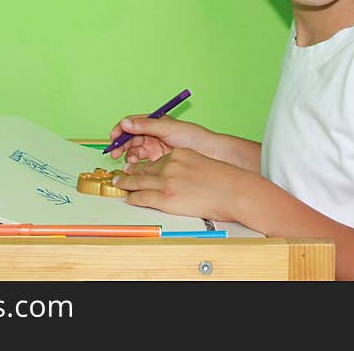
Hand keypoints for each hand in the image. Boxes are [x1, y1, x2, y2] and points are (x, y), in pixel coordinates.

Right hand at [107, 115, 213, 162]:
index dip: (121, 129)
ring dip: (128, 154)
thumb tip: (125, 123)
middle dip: (121, 144)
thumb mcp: (168, 128)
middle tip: (115, 153)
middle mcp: (154, 134)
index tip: (113, 137)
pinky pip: (142, 162)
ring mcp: (156, 147)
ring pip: (134, 150)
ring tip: (130, 160)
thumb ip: (146, 126)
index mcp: (155, 122)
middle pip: (130, 137)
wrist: (211, 153)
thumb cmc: (193, 137)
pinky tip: (136, 167)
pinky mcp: (159, 161)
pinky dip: (136, 164)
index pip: (132, 123)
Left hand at [113, 148, 254, 221]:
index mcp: (179, 155)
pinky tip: (128, 198)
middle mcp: (170, 165)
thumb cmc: (224, 182)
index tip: (137, 167)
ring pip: (138, 181)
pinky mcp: (165, 197)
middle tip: (121, 175)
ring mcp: (166, 181)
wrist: (234, 192)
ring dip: (126, 183)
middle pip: (143, 168)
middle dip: (130, 172)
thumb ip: (186, 166)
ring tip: (119, 184)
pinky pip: (141, 196)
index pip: (155, 159)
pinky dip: (132, 197)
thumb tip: (179, 176)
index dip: (143, 164)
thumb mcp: (201, 164)